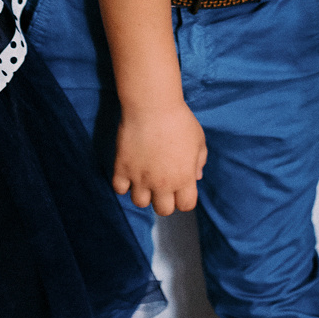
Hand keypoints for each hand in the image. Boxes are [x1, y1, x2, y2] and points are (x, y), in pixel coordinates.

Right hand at [112, 100, 206, 214]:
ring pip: (140, 203)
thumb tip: (197, 176)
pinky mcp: (123, 168)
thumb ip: (199, 161)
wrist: (152, 106)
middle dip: (164, 200)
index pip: (186, 206)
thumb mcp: (198, 140)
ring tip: (144, 178)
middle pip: (163, 210)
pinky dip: (123, 184)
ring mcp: (141, 178)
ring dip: (143, 193)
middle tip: (161, 185)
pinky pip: (119, 189)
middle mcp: (163, 183)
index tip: (180, 188)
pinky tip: (129, 172)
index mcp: (184, 178)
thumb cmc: (179, 120)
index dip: (183, 199)